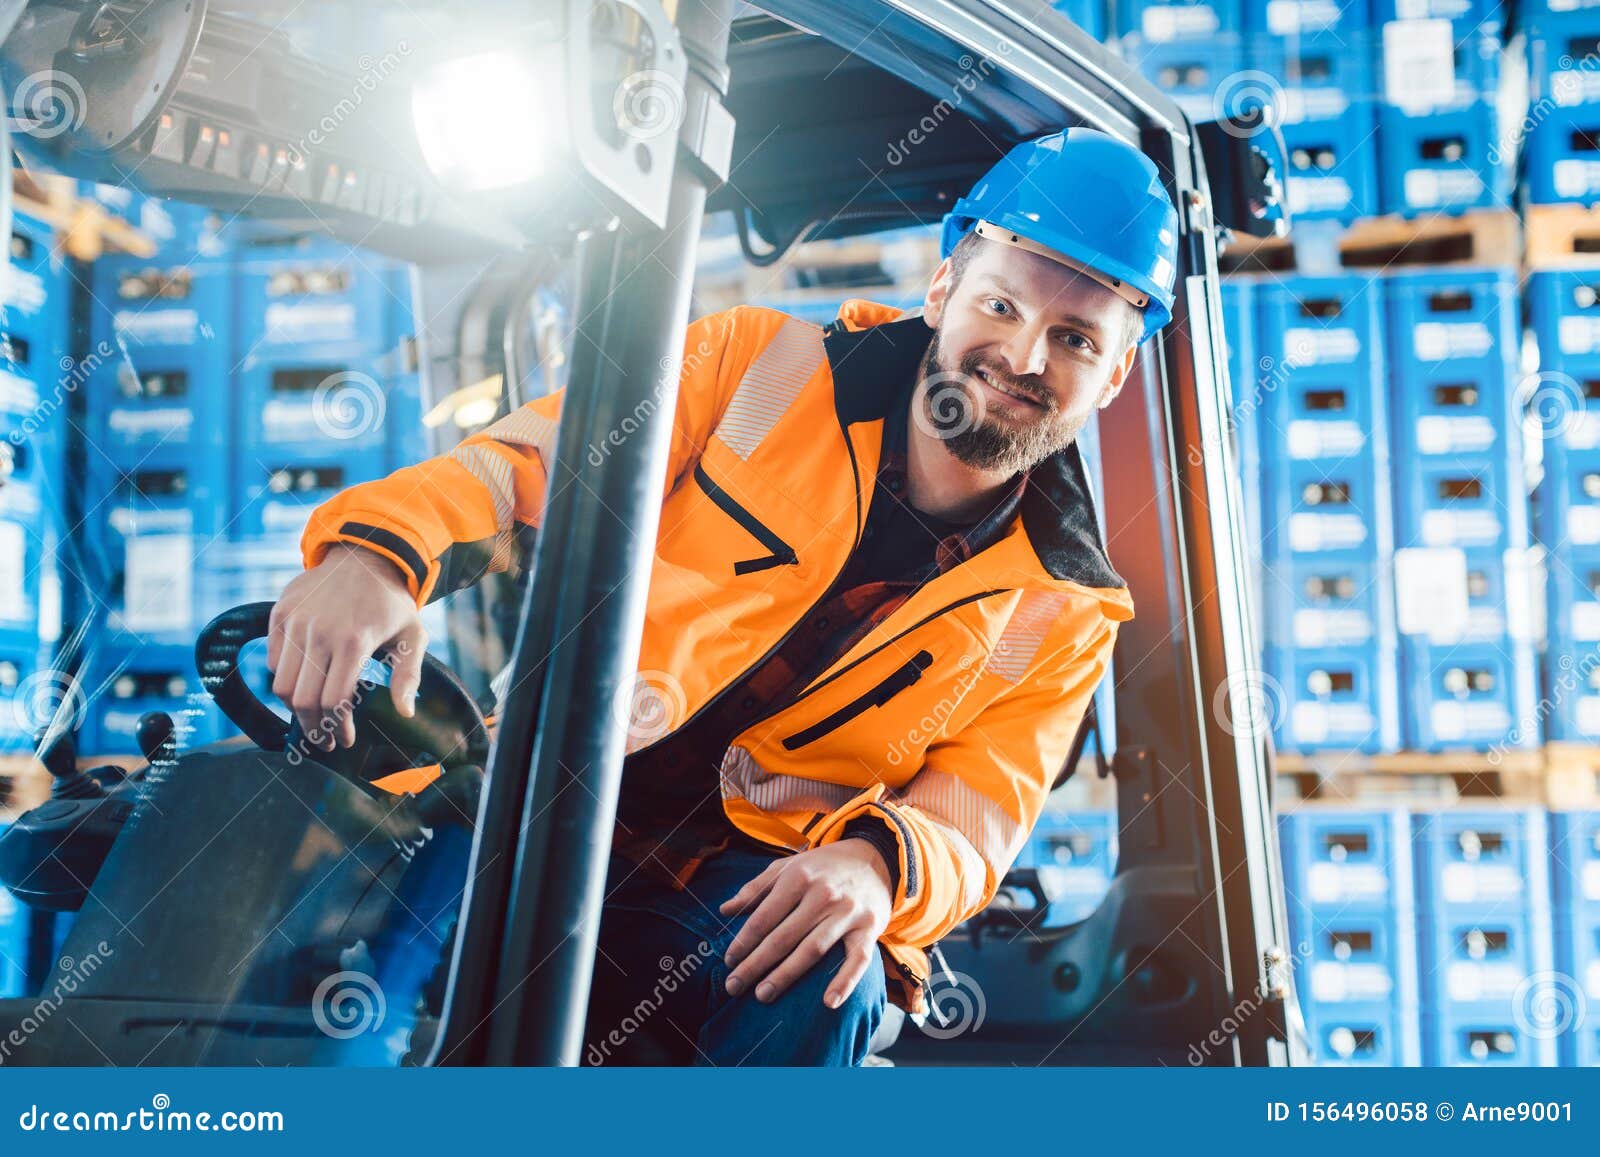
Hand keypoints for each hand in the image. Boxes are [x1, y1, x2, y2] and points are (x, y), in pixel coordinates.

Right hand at [267, 543, 426, 750]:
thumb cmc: (391, 602)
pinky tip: (304, 686)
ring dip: (295, 710)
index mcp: (354, 641)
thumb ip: (408, 675)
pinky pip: (273, 661)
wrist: (364, 555)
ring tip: (312, 720)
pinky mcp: (280, 614)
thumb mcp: (413, 635)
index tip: (344, 742)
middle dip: (314, 730)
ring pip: (281, 685)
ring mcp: (296, 622)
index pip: (334, 701)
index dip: (338, 728)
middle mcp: (320, 633)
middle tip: (324, 742)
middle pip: (304, 700)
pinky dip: (284, 680)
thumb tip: (405, 712)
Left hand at [719, 839, 892, 1008]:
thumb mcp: (787, 867)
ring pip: (812, 950)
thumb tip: (724, 910)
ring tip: (763, 994)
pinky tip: (829, 1002)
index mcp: (799, 877)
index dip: (743, 942)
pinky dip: (845, 982)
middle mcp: (823, 895)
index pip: (764, 917)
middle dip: (755, 964)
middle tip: (734, 987)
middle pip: (783, 937)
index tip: (728, 961)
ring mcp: (847, 913)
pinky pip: (858, 959)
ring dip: (786, 975)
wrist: (873, 857)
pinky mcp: (870, 928)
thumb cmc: (822, 867)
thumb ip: (755, 888)